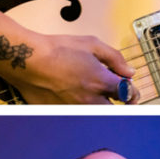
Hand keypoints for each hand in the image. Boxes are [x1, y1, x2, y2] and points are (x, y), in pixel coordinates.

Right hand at [8, 32, 136, 104]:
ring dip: (102, 105)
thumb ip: (115, 59)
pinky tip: (76, 95)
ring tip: (95, 93)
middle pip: (115, 110)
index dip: (132, 90)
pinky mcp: (60, 112)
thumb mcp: (92, 45)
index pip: (128, 93)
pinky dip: (82, 107)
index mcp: (100, 82)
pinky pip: (77, 114)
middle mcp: (90, 99)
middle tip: (121, 97)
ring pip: (97, 114)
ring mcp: (74, 108)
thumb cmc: (57, 49)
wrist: (27, 59)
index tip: (130, 87)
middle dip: (121, 105)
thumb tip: (129, 71)